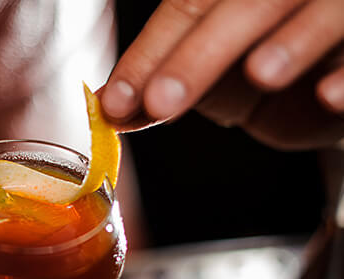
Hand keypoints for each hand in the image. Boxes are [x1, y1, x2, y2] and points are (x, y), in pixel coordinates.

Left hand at [102, 0, 343, 148]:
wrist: (338, 87)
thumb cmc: (278, 77)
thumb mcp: (224, 85)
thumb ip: (178, 88)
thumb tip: (119, 107)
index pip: (188, 7)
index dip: (150, 54)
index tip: (118, 101)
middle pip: (243, 7)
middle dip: (197, 56)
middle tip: (160, 101)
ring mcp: (336, 7)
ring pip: (319, 11)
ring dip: (291, 41)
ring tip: (261, 74)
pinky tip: (328, 97)